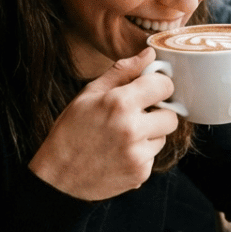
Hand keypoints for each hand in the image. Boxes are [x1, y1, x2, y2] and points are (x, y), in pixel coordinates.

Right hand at [28, 48, 179, 200]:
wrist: (58, 177)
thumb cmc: (70, 131)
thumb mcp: (89, 94)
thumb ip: (122, 71)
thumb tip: (149, 54)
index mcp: (120, 103)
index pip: (164, 85)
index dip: (158, 86)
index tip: (149, 90)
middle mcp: (133, 129)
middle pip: (172, 116)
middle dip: (158, 113)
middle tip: (136, 115)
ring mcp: (138, 155)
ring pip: (163, 137)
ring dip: (150, 134)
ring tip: (123, 136)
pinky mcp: (141, 174)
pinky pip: (153, 157)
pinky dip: (141, 154)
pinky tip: (119, 153)